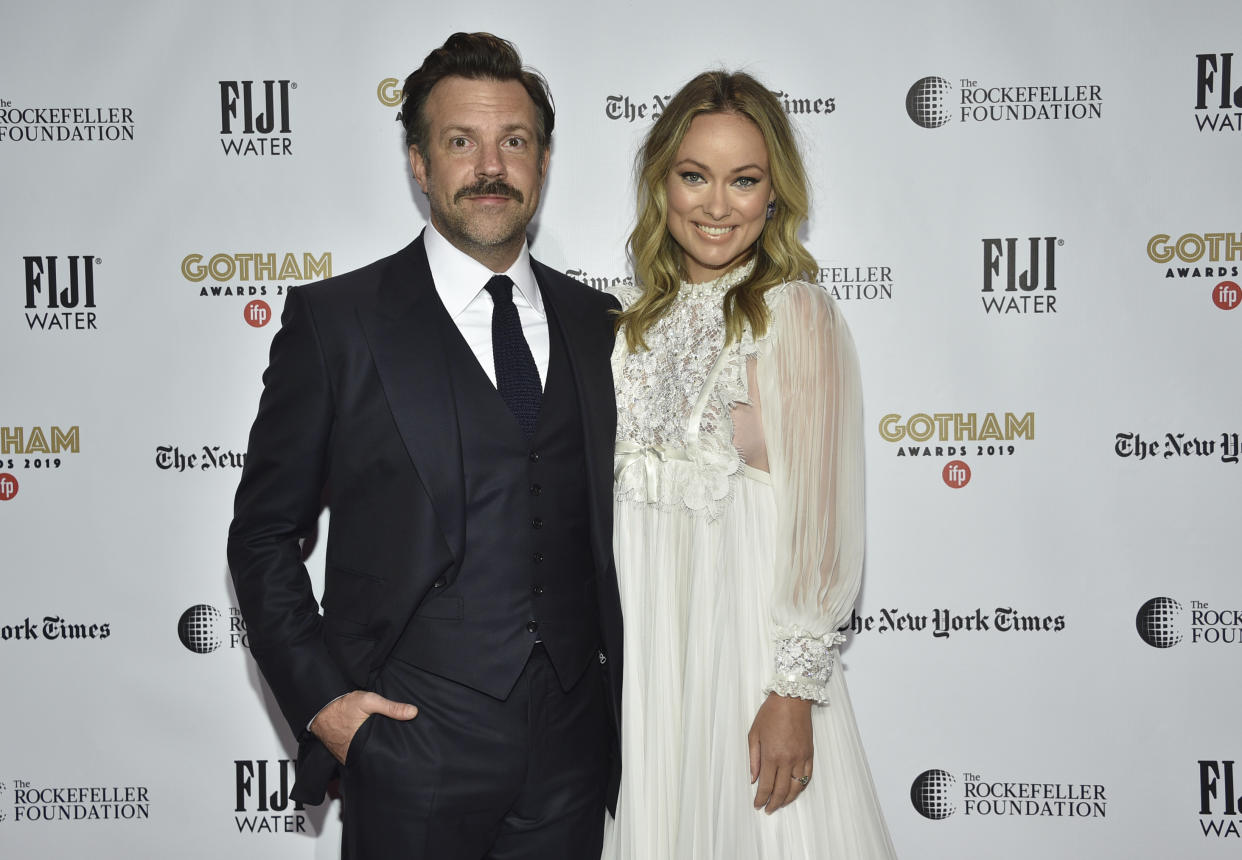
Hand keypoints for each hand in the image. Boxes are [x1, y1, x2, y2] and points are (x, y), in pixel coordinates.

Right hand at [310, 690, 417, 764]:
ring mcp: (344, 755)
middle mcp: (351, 754)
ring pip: (362, 758)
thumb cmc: (342, 705)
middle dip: (382, 755)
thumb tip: (413, 712)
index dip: (391, 755)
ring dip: (370, 754)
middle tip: (394, 752)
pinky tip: (367, 747)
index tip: (402, 754)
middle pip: (372, 758)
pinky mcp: (339, 753)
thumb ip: (391, 707)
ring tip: (382, 750)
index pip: (381, 757)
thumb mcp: (369, 701)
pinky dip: (359, 753)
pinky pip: (352, 756)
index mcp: (361, 745)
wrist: (319, 706)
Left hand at [748, 693, 813, 813]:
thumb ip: (753, 758)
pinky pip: (807, 777)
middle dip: (773, 803)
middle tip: (768, 809)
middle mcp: (787, 760)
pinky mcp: (809, 754)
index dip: (761, 799)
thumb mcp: (754, 733)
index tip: (757, 805)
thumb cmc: (770, 713)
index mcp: (771, 755)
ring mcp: (800, 758)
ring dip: (788, 799)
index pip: (765, 785)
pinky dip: (801, 787)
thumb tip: (753, 778)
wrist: (792, 698)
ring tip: (780, 804)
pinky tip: (794, 791)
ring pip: (796, 787)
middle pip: (781, 790)